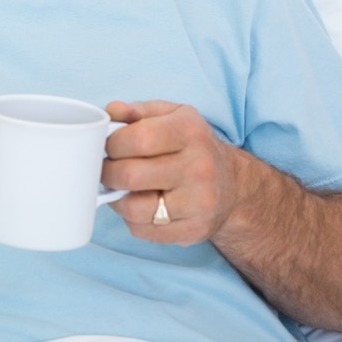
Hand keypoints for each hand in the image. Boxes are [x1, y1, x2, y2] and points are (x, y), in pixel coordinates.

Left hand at [102, 100, 243, 245]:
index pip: (137, 139)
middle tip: (108, 169)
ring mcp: (199, 202)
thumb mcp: (171, 116)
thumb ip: (137, 111)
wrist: (234, 185)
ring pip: (134, 208)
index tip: (109, 147)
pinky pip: (143, 230)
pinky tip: (141, 205)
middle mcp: (199, 167)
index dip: (111, 144)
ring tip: (122, 189)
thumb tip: (110, 112)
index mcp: (190, 132)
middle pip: (130, 175)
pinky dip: (132, 219)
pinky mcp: (195, 230)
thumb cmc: (191, 146)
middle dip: (107, 173)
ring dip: (117, 199)